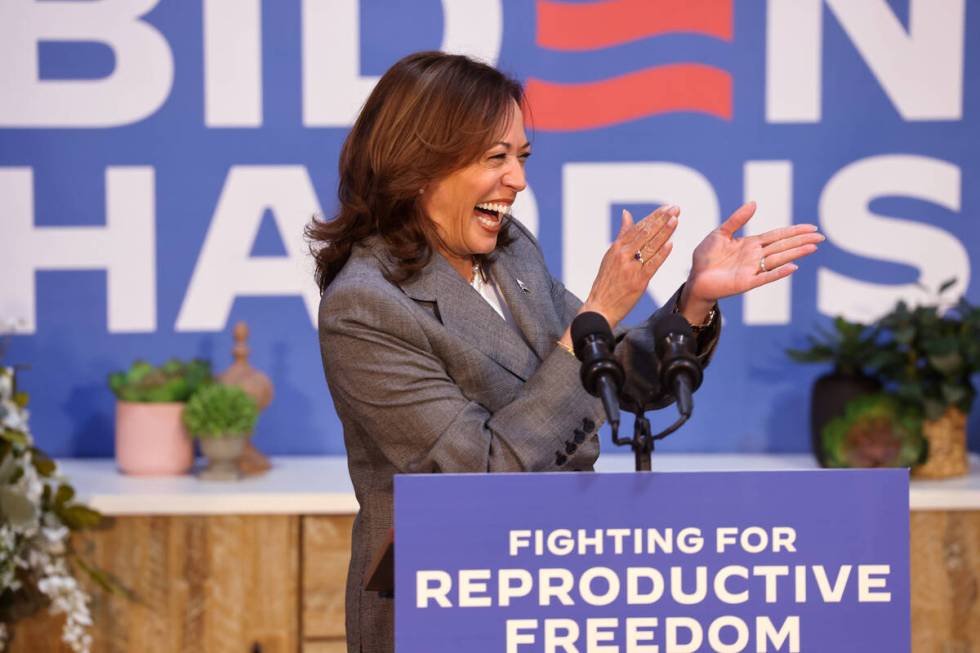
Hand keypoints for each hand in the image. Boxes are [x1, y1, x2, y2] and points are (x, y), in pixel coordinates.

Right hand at [581, 205, 678, 329]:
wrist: (600, 307)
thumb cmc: (606, 282)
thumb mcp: (610, 255)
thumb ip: (622, 235)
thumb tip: (627, 214)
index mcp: (616, 248)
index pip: (638, 228)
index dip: (654, 217)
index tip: (666, 207)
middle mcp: (622, 255)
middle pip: (645, 234)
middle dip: (661, 220)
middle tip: (675, 209)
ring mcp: (630, 268)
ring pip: (650, 246)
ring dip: (664, 232)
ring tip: (675, 220)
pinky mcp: (638, 282)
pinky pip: (652, 265)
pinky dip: (661, 254)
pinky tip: (670, 244)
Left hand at [680, 201, 823, 322]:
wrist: (695, 279)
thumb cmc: (706, 257)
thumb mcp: (719, 233)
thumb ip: (737, 220)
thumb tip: (754, 203)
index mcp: (751, 244)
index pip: (777, 235)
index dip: (794, 231)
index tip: (812, 227)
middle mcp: (755, 256)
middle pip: (783, 246)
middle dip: (801, 241)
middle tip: (820, 237)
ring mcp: (752, 269)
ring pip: (779, 259)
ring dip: (796, 254)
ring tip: (813, 248)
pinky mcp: (746, 282)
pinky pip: (765, 277)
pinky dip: (779, 272)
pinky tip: (793, 267)